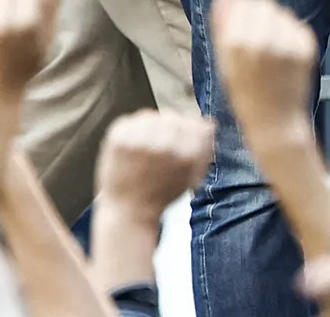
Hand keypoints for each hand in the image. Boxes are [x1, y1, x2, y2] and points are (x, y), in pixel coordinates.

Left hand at [96, 109, 215, 220]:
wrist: (128, 212)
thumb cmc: (161, 196)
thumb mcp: (191, 177)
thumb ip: (204, 150)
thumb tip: (209, 125)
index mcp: (186, 155)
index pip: (195, 124)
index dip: (189, 130)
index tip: (182, 139)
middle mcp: (164, 145)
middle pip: (173, 117)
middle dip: (170, 127)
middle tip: (162, 144)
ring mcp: (140, 141)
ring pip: (151, 116)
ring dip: (151, 127)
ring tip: (146, 147)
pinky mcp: (119, 139)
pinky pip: (130, 120)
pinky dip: (132, 129)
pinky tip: (133, 146)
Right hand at [210, 0, 319, 143]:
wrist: (275, 121)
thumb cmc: (244, 92)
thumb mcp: (223, 59)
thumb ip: (222, 20)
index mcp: (237, 43)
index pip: (244, 2)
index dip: (242, 12)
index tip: (242, 28)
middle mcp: (264, 40)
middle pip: (263, 2)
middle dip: (258, 14)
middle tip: (256, 39)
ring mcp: (288, 44)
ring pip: (281, 11)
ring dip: (275, 22)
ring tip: (271, 47)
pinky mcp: (307, 47)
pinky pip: (296, 24)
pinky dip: (290, 33)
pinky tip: (284, 52)